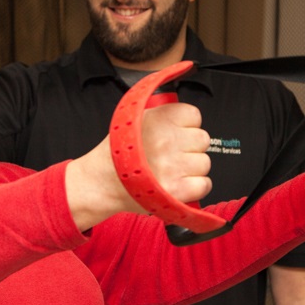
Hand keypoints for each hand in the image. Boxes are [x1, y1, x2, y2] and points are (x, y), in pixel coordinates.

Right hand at [64, 101, 211, 229]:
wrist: (100, 183)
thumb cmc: (116, 155)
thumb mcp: (134, 120)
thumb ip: (162, 115)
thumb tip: (187, 118)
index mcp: (158, 118)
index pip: (194, 116)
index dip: (186, 126)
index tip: (177, 133)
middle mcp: (167, 139)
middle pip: (202, 139)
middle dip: (190, 148)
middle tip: (172, 155)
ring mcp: (173, 165)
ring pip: (204, 163)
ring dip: (192, 169)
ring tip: (172, 171)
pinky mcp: (177, 189)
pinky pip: (204, 184)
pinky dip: (195, 188)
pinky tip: (178, 185)